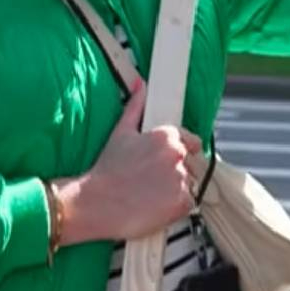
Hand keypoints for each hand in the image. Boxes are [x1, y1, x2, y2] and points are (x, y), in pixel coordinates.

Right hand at [54, 83, 200, 245]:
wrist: (94, 203)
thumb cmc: (106, 169)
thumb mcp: (121, 132)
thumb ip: (136, 106)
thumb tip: (141, 84)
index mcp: (168, 136)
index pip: (193, 142)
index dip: (182, 153)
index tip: (167, 163)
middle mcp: (178, 155)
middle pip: (194, 163)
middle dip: (180, 171)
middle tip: (155, 181)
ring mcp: (182, 179)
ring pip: (192, 183)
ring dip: (179, 188)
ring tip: (154, 194)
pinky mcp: (182, 202)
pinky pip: (189, 202)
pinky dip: (177, 206)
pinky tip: (157, 205)